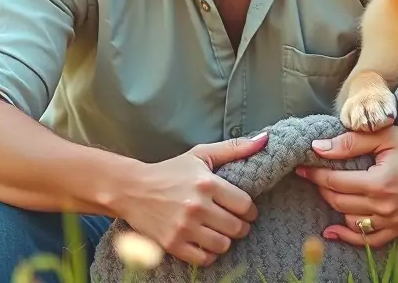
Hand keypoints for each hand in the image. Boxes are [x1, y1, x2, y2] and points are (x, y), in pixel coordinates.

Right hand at [121, 132, 267, 266]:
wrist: (131, 190)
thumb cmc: (170, 171)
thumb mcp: (200, 154)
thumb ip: (234, 148)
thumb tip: (265, 139)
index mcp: (207, 183)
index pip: (245, 205)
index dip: (250, 210)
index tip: (244, 210)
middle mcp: (197, 206)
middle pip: (237, 227)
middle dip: (240, 226)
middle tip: (233, 222)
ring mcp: (184, 227)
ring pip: (223, 245)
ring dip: (225, 240)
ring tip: (219, 232)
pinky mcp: (172, 244)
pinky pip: (204, 258)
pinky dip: (209, 254)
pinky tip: (205, 243)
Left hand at [295, 127, 397, 246]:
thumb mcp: (388, 136)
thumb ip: (351, 142)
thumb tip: (318, 148)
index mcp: (378, 183)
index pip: (334, 181)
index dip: (313, 173)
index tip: (300, 166)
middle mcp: (383, 207)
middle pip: (338, 201)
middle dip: (322, 187)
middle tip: (314, 174)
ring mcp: (392, 221)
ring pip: (350, 221)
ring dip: (334, 207)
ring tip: (326, 192)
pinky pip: (369, 239)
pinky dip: (349, 236)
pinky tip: (333, 231)